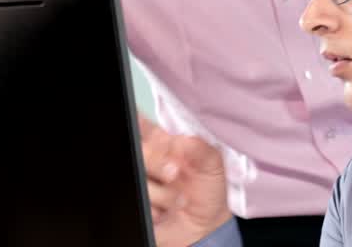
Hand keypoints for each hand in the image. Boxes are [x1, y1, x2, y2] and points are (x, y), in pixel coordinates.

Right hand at [139, 114, 231, 246]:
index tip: (145, 128)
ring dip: (161, 193)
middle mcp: (150, 162)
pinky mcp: (139, 203)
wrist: (205, 228)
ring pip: (137, 178)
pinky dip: (153, 209)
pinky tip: (165, 212)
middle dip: (155, 162)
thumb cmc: (208, 192)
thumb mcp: (213, 167)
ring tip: (180, 201)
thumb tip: (185, 140)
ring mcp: (143, 183)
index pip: (145, 128)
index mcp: (165, 145)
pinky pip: (138, 200)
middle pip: (138, 151)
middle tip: (174, 173)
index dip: (140, 124)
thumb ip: (202, 150)